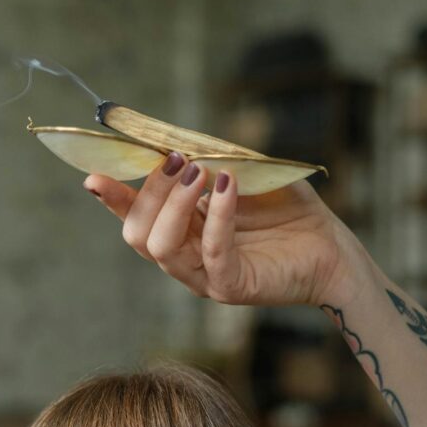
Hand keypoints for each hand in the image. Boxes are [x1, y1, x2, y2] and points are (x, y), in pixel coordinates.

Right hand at [82, 152, 366, 307]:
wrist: (334, 246)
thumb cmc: (289, 210)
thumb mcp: (243, 172)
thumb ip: (208, 159)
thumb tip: (171, 139)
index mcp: (182, 231)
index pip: (134, 218)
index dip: (112, 198)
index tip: (92, 175)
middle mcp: (186, 257)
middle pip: (137, 234)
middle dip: (148, 193)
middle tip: (176, 160)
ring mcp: (206, 277)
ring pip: (161, 248)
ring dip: (174, 204)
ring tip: (200, 171)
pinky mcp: (233, 287)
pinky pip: (212, 252)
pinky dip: (216, 215)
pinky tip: (227, 185)